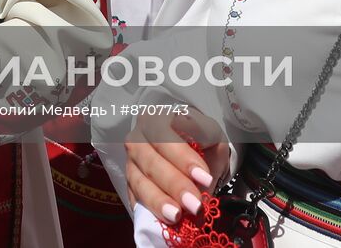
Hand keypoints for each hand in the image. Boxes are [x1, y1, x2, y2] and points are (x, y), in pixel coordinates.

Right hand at [124, 109, 228, 223]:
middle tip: (194, 204)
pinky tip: (160, 220)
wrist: (195, 155)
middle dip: (174, 184)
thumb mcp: (211, 134)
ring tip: (176, 216)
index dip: (182, 158)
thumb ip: (207, 134)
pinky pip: (134, 198)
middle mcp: (137, 139)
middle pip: (150, 161)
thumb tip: (195, 139)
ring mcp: (130, 163)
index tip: (203, 178)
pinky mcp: (129, 185)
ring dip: (158, 200)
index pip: (164, 136)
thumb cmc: (201, 142)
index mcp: (155, 120)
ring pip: (139, 182)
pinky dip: (147, 210)